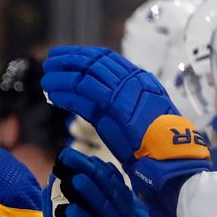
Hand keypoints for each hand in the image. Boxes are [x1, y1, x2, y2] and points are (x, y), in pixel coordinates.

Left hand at [32, 148, 134, 216]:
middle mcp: (121, 213)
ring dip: (88, 193)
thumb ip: (72, 194)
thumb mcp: (82, 212)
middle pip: (108, 189)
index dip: (89, 165)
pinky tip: (69, 211)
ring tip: (72, 181)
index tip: (68, 156)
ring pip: (105, 208)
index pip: (108, 176)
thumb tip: (57, 172)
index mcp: (118, 201)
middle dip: (89, 173)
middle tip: (70, 162)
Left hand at [41, 47, 210, 216]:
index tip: (66, 57)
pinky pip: (83, 91)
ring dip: (63, 74)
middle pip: (95, 61)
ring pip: (86, 73)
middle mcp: (134, 80)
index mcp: (141, 80)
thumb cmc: (155, 146)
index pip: (108, 60)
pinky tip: (52, 93)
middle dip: (70, 59)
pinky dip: (65, 91)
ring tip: (46, 77)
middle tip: (51, 60)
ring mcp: (125, 90)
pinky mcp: (114, 104)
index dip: (84, 56)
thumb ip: (117, 104)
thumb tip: (93, 97)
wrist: (170, 160)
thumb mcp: (135, 118)